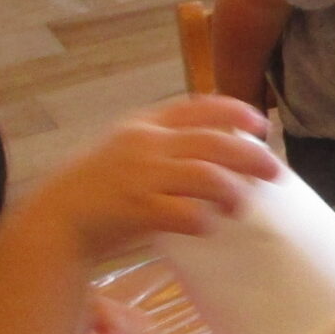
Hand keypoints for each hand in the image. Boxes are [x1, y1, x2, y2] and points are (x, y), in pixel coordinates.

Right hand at [25, 95, 279, 265]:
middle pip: (215, 143)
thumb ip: (162, 144)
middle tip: (276, 172)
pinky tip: (208, 226)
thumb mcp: (124, 148)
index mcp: (144, 123)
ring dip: (233, 193)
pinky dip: (204, 221)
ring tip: (241, 206)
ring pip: (208, 177)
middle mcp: (146, 143)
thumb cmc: (97, 187)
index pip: (200, 107)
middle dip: (252, 157)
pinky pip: (186, 213)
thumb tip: (213, 150)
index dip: (236, 113)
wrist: (58, 218)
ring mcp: (142, 176)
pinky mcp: (139, 210)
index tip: (260, 124)